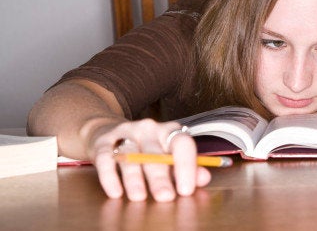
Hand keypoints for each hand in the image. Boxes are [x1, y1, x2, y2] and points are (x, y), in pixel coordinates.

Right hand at [88, 119, 210, 201]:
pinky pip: (106, 159)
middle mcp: (149, 129)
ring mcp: (125, 133)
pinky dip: (110, 176)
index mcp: (169, 131)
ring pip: (130, 155)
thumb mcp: (168, 155)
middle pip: (155, 152)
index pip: (182, 143)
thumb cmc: (147, 149)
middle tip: (165, 197)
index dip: (186, 166)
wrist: (110, 133)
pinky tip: (116, 192)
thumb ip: (187, 168)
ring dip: (135, 178)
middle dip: (160, 177)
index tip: (186, 189)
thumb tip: (203, 179)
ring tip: (139, 197)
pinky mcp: (103, 143)